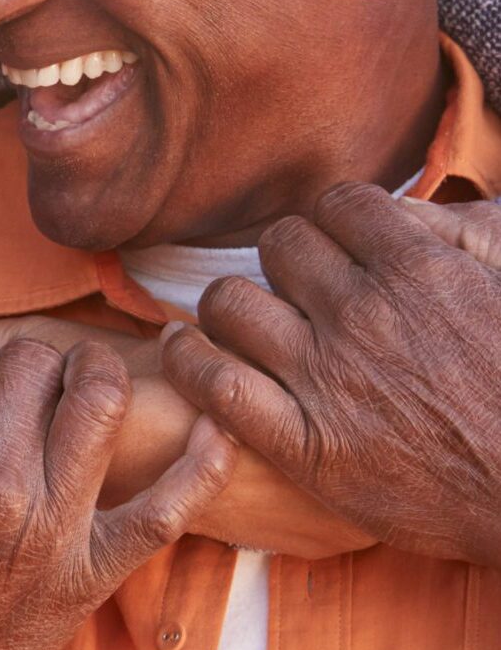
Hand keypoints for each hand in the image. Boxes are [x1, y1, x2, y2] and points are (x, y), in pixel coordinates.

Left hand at [159, 183, 500, 564]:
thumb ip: (461, 237)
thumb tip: (399, 212)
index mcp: (422, 271)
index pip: (337, 204)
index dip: (333, 223)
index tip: (338, 250)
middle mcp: (365, 316)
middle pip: (279, 247)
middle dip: (285, 262)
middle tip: (296, 292)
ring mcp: (328, 380)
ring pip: (229, 303)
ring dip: (231, 306)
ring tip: (242, 323)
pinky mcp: (304, 445)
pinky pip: (214, 383)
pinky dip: (188, 360)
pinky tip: (187, 351)